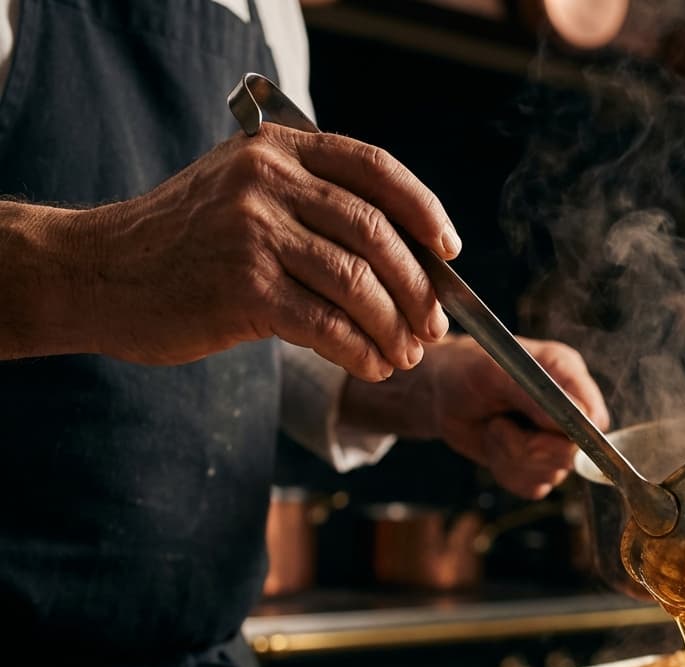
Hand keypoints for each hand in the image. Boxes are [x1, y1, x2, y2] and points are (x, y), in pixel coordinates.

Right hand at [1, 126, 456, 377]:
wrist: (100, 272)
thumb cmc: (185, 244)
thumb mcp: (245, 199)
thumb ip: (313, 210)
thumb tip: (406, 263)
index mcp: (278, 150)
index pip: (375, 167)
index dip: (425, 210)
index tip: (451, 252)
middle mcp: (268, 181)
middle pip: (377, 233)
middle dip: (418, 288)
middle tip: (432, 326)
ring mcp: (254, 232)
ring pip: (358, 283)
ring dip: (394, 328)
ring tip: (405, 354)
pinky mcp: (242, 288)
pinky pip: (327, 324)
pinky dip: (360, 351)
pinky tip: (371, 365)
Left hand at [343, 333, 610, 499]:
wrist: (443, 395)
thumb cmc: (467, 372)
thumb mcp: (494, 374)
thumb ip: (534, 394)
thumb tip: (573, 418)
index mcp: (567, 375)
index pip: (592, 418)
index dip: (567, 430)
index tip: (535, 426)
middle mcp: (569, 410)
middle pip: (571, 453)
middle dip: (527, 447)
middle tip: (498, 425)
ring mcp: (556, 441)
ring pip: (550, 474)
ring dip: (510, 458)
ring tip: (493, 430)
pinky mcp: (538, 466)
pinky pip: (533, 488)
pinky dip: (507, 472)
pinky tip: (495, 448)